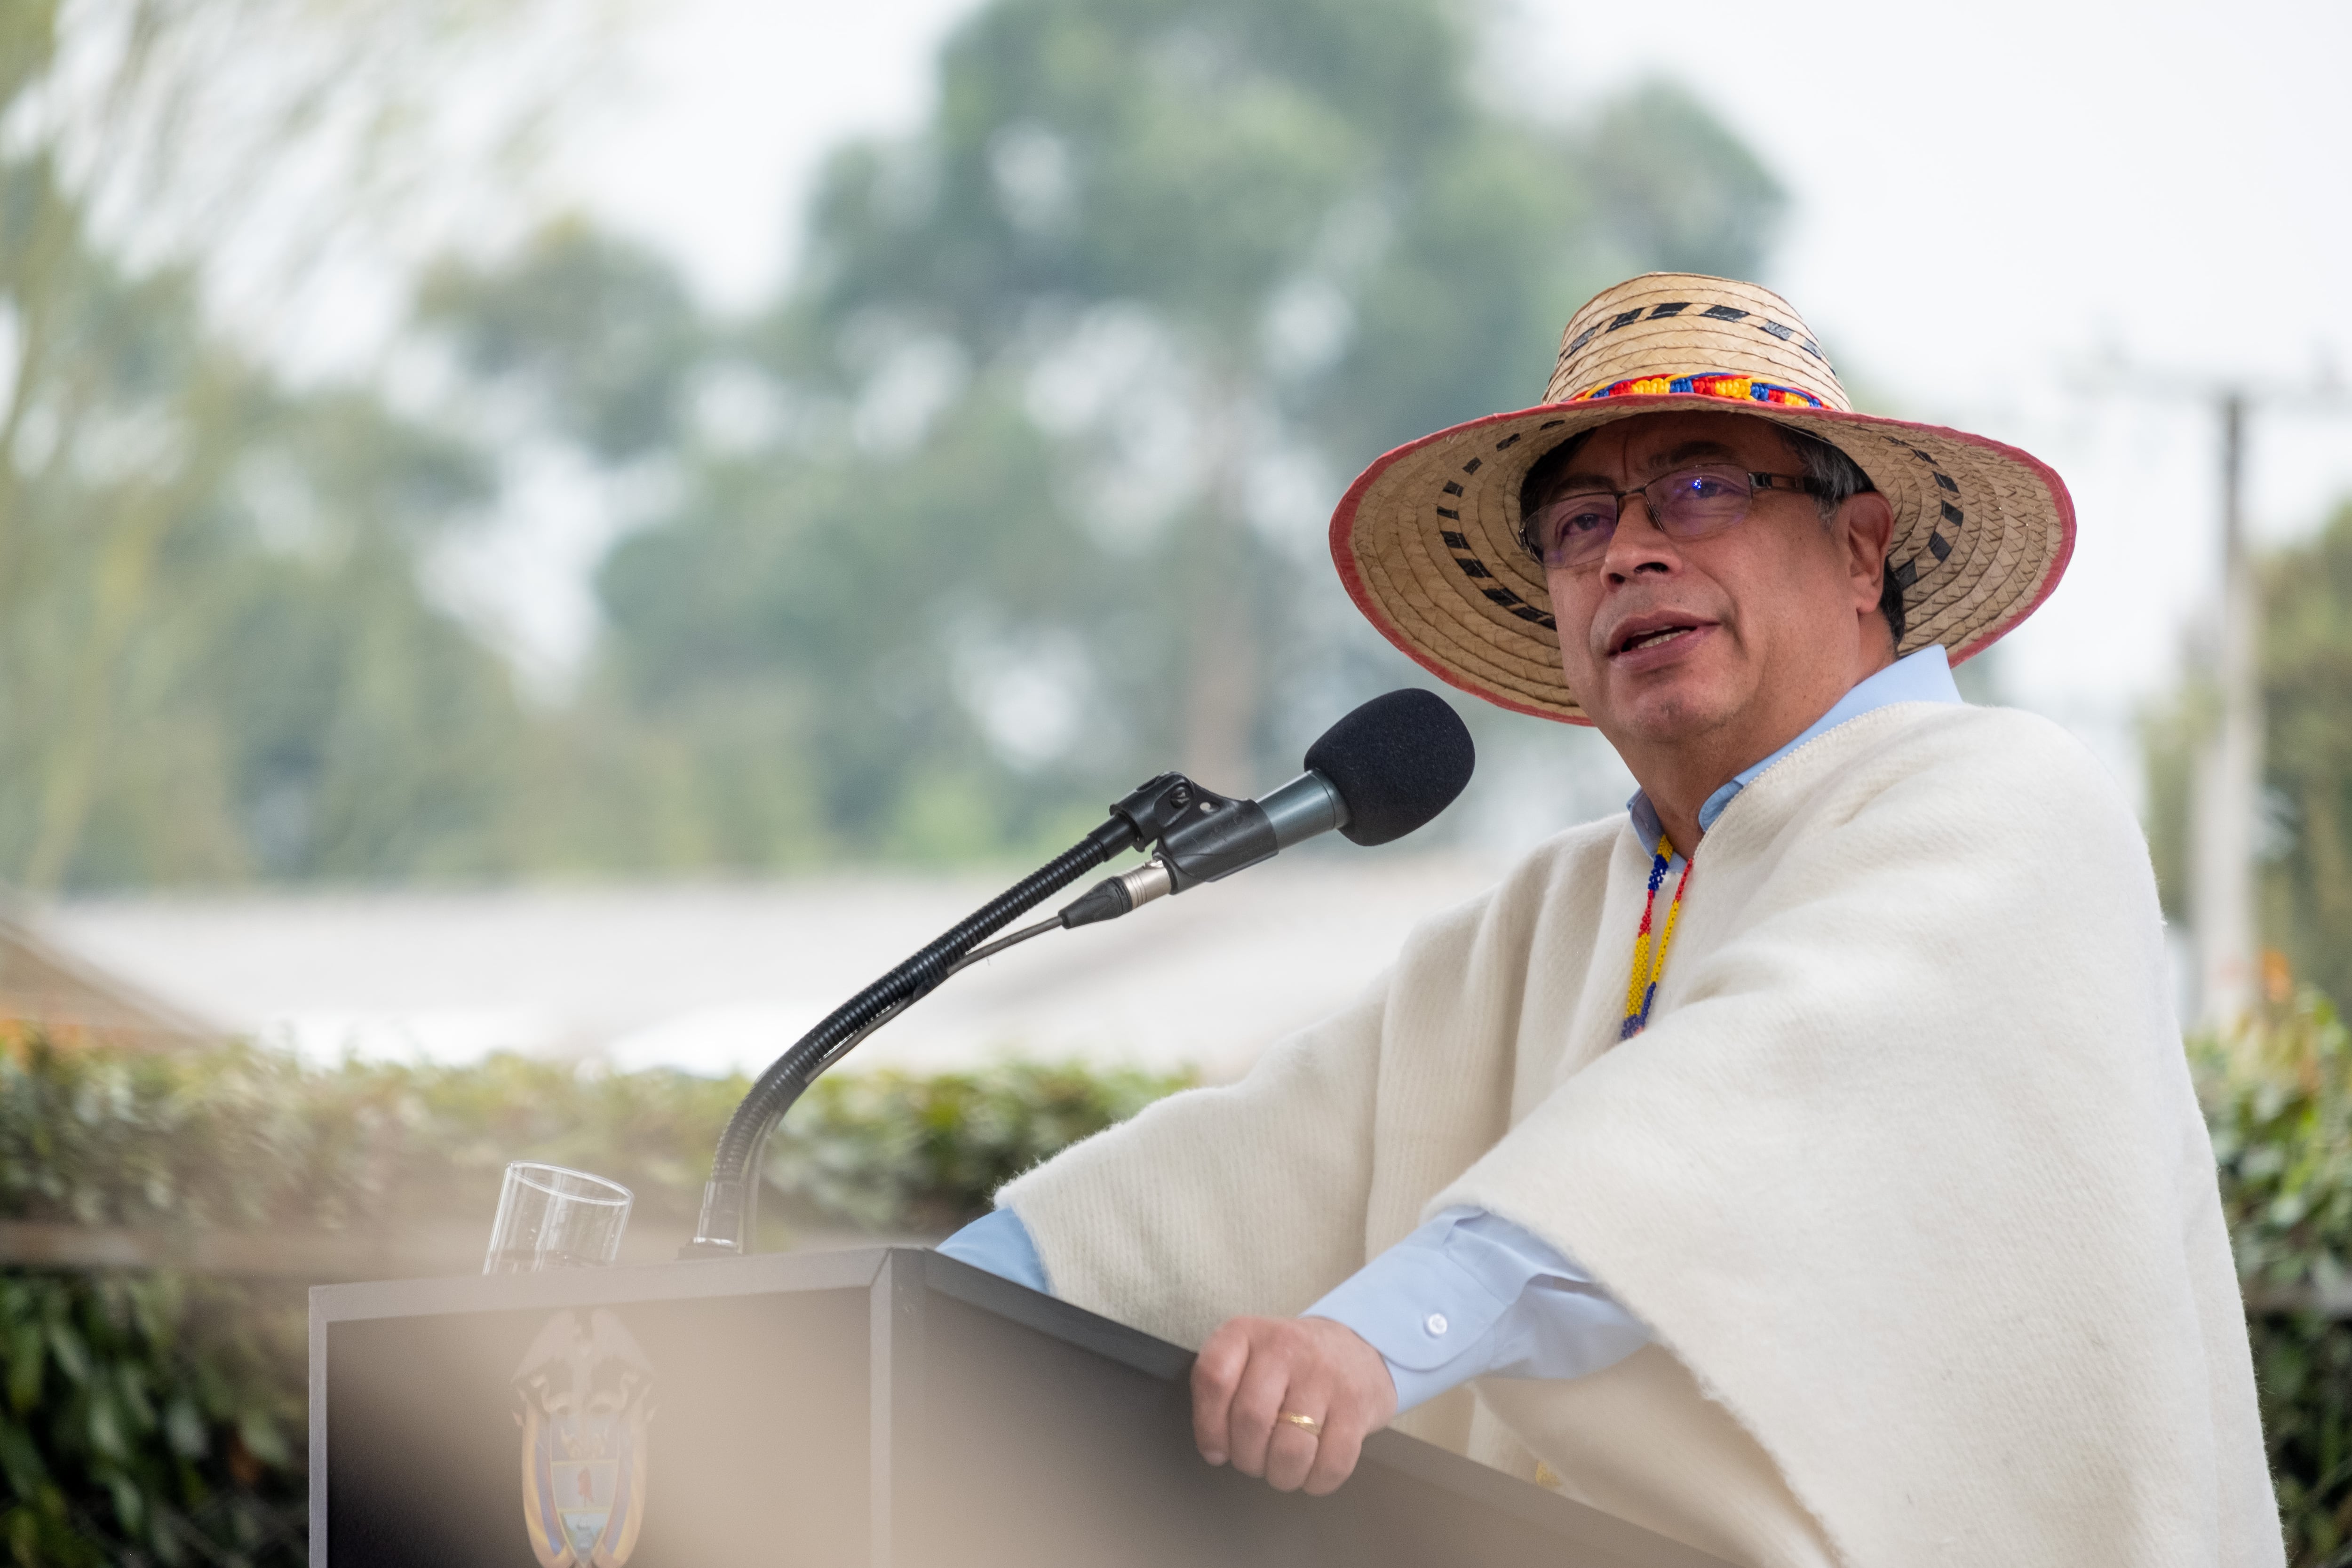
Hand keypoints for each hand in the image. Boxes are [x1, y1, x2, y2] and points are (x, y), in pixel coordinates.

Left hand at [1190, 1315, 1397, 1494]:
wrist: (1356, 1348)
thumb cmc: (1290, 1364)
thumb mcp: (1246, 1357)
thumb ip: (1219, 1392)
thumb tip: (1214, 1451)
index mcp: (1247, 1332)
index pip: (1213, 1379)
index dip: (1208, 1426)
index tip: (1215, 1449)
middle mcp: (1286, 1346)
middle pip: (1251, 1421)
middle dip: (1247, 1458)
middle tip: (1255, 1459)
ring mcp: (1325, 1375)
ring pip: (1289, 1451)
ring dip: (1281, 1475)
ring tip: (1282, 1467)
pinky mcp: (1357, 1406)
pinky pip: (1331, 1464)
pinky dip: (1316, 1481)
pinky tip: (1312, 1470)